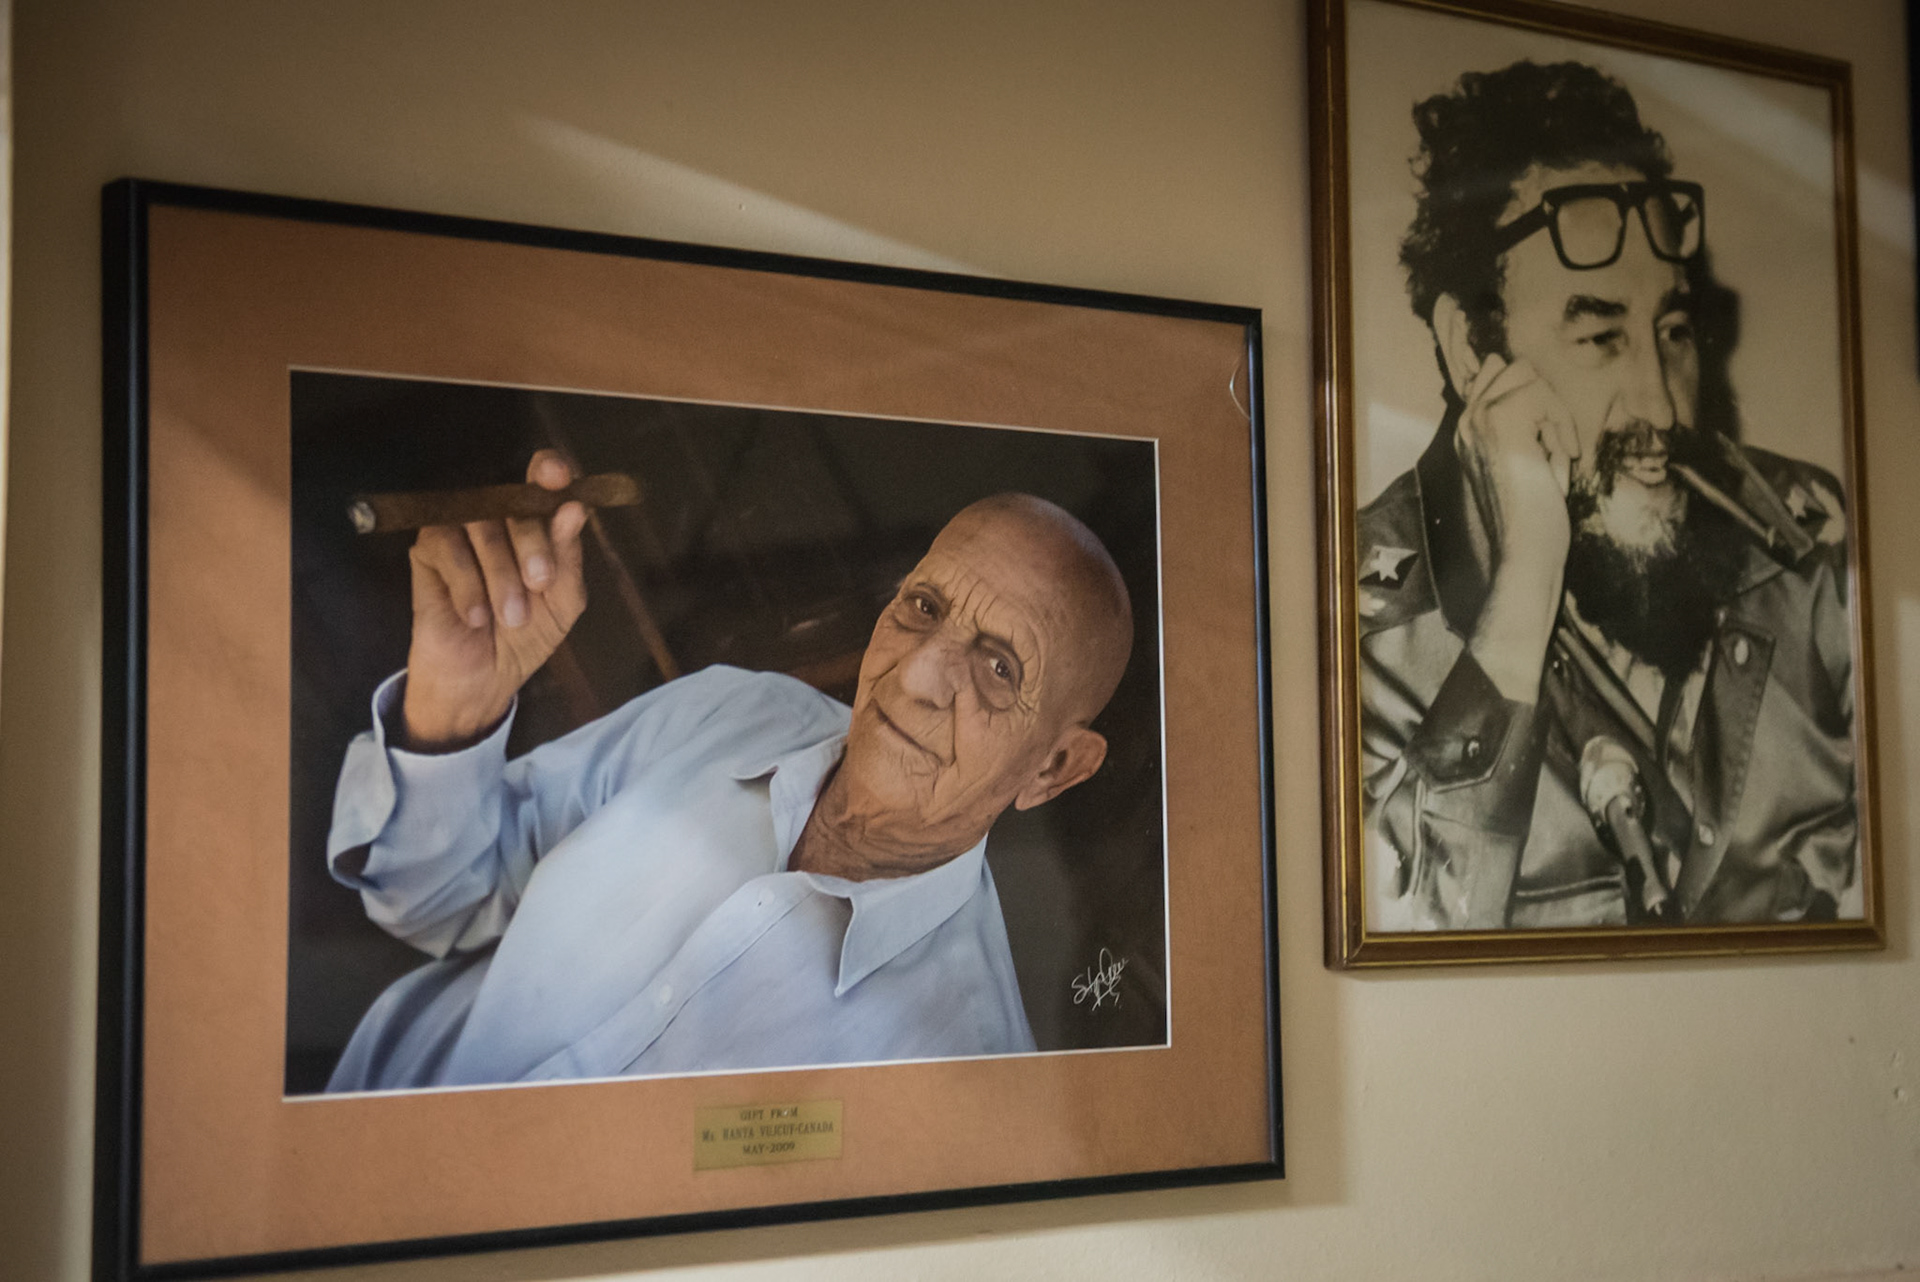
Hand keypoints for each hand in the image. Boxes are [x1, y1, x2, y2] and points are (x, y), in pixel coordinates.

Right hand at [400, 450, 588, 749]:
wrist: (483, 677)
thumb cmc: (525, 637)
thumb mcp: (562, 603)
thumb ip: (568, 558)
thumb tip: (575, 509)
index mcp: (536, 524)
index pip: (540, 479)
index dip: (548, 470)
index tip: (556, 478)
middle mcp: (498, 518)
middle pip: (514, 503)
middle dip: (533, 544)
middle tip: (540, 583)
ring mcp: (461, 529)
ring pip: (481, 525)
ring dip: (501, 575)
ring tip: (510, 616)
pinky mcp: (428, 550)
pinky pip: (447, 546)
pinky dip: (467, 584)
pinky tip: (474, 615)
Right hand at [1453, 353, 1578, 702]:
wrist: (1524, 552)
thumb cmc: (1532, 520)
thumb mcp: (1529, 465)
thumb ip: (1529, 429)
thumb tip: (1541, 394)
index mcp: (1468, 433)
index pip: (1493, 373)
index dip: (1530, 393)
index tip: (1547, 439)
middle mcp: (1467, 422)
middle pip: (1513, 367)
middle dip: (1545, 397)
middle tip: (1555, 443)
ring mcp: (1480, 420)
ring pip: (1528, 374)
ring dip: (1553, 409)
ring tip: (1557, 451)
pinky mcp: (1503, 424)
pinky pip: (1542, 393)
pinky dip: (1560, 421)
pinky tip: (1560, 456)